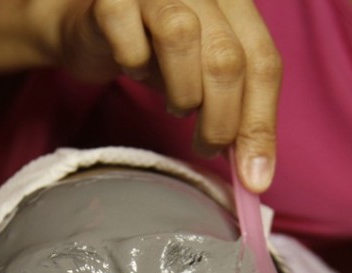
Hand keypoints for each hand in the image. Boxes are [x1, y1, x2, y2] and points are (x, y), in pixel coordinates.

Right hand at [59, 0, 280, 191]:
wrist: (88, 27)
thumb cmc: (155, 53)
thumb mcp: (203, 78)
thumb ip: (235, 110)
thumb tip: (255, 171)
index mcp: (236, 2)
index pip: (264, 62)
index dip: (260, 123)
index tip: (253, 177)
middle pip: (227, 57)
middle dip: (221, 120)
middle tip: (207, 148)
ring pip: (182, 37)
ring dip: (181, 92)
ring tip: (175, 106)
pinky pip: (128, 36)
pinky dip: (133, 63)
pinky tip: (134, 69)